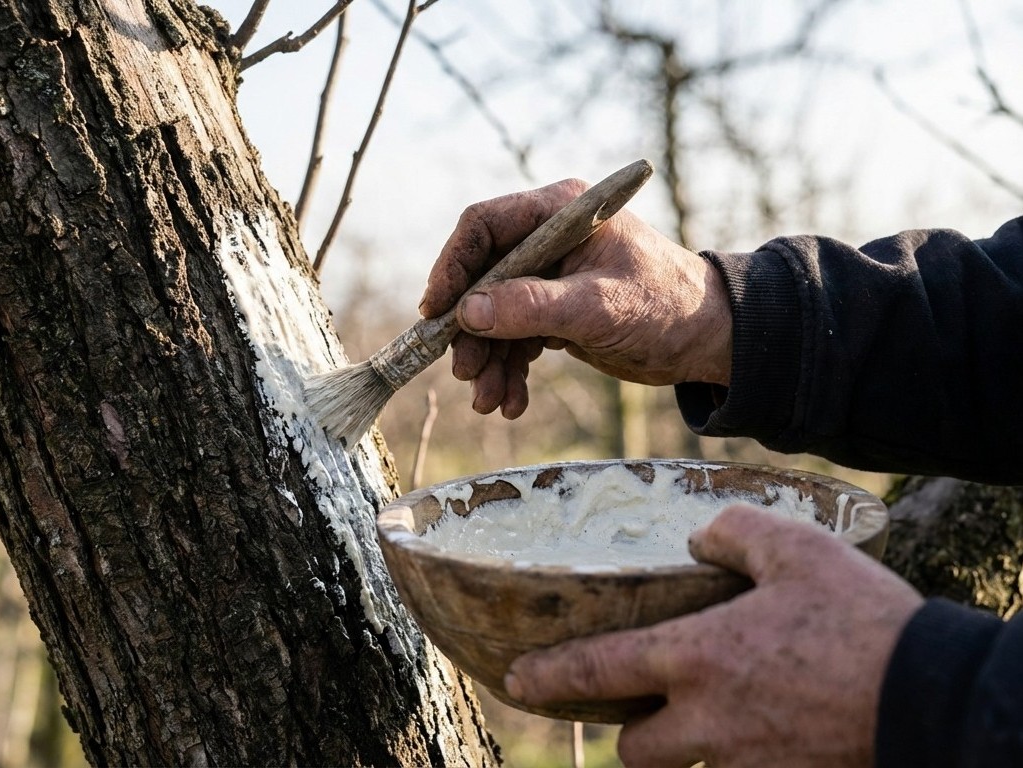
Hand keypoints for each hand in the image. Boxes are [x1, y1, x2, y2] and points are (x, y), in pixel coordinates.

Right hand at [419, 177, 732, 417]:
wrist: (709, 341)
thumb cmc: (668, 307)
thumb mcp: (598, 308)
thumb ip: (532, 307)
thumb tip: (468, 312)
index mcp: (560, 214)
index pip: (484, 227)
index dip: (453, 267)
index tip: (435, 312)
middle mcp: (548, 239)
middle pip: (481, 279)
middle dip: (471, 331)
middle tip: (467, 373)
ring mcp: (548, 277)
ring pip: (493, 317)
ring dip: (488, 360)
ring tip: (490, 402)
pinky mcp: (553, 312)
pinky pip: (515, 339)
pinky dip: (510, 371)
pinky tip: (512, 402)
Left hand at [504, 505, 923, 767]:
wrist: (932, 698)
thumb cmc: (861, 618)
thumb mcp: (798, 548)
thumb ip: (735, 533)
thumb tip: (705, 536)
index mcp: (696, 658)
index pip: (597, 670)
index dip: (548, 677)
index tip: (517, 679)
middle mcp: (708, 720)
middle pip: (635, 749)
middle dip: (631, 733)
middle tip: (645, 708)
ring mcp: (746, 762)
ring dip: (687, 751)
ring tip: (712, 720)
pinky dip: (743, 760)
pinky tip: (769, 733)